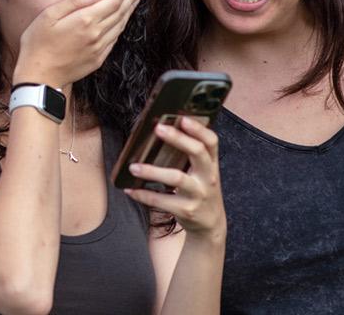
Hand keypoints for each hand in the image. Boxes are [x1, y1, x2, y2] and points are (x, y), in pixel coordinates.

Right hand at [13, 0, 145, 88]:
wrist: (39, 76)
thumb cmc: (38, 44)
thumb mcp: (49, 15)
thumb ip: (74, 1)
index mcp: (85, 20)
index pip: (112, 2)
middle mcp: (96, 34)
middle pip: (120, 14)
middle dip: (131, 0)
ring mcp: (98, 49)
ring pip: (119, 27)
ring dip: (128, 14)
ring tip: (134, 4)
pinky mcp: (97, 60)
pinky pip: (114, 41)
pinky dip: (120, 29)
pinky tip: (120, 24)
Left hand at [124, 117, 225, 243]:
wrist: (211, 224)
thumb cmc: (201, 191)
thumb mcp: (204, 172)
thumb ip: (192, 155)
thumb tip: (165, 130)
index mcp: (212, 164)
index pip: (211, 142)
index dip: (199, 129)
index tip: (183, 118)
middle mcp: (208, 177)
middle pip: (197, 153)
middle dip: (178, 139)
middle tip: (158, 128)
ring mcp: (198, 195)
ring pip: (176, 179)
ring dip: (152, 172)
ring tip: (133, 167)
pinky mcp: (186, 211)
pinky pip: (162, 200)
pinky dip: (143, 195)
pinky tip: (131, 190)